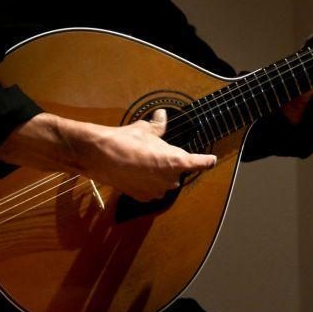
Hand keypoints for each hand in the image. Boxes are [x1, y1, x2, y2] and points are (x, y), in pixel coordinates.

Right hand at [79, 108, 216, 201]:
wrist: (100, 156)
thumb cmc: (125, 141)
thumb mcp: (144, 129)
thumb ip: (158, 126)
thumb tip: (162, 115)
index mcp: (176, 161)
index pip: (200, 162)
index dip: (207, 160)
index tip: (211, 160)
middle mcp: (170, 179)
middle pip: (178, 171)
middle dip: (170, 163)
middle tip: (154, 151)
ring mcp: (156, 190)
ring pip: (164, 181)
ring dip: (158, 174)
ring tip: (141, 161)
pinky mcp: (142, 196)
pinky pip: (151, 190)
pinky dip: (146, 182)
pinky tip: (135, 172)